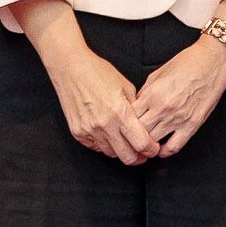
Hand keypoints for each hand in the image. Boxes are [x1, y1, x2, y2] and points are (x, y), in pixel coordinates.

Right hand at [42, 39, 151, 164]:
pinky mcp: (78, 133)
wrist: (71, 69)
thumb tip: (145, 123)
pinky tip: (110, 136)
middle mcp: (104, 125)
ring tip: (127, 143)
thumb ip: (136, 108)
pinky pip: (96, 147)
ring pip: (111, 154)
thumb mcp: (126, 86)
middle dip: (139, 157)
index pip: (141, 143)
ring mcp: (89, 131)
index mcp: (120, 112)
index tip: (154, 149)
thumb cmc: (99, 73)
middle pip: (127, 157)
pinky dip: (105, 145)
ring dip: (121, 151)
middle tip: (143, 153)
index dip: (151, 149)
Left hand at [129, 35, 225, 157]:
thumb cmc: (188, 63)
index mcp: (152, 93)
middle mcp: (163, 108)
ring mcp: (177, 118)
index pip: (129, 117)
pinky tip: (161, 149)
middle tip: (131, 139)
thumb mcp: (159, 73)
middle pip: (138, 132)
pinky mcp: (192, 125)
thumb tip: (136, 105)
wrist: (213, 62)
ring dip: (146, 146)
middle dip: (132, 137)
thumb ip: (145, 91)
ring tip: (144, 146)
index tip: (125, 125)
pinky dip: (165, 152)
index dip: (125, 122)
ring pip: (152, 142)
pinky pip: (174, 146)